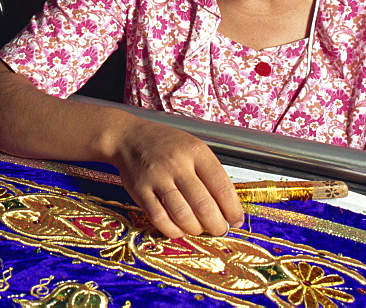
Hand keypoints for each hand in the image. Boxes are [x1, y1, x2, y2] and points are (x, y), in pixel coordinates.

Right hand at [111, 120, 243, 238]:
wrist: (129, 137)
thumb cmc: (166, 145)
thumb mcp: (193, 148)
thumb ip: (210, 174)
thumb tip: (228, 208)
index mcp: (196, 152)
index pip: (222, 186)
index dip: (232, 209)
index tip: (236, 220)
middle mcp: (177, 164)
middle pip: (203, 205)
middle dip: (216, 225)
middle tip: (219, 229)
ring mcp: (157, 177)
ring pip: (182, 214)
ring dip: (195, 229)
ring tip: (199, 229)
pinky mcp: (140, 190)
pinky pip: (159, 218)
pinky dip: (173, 230)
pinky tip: (179, 229)